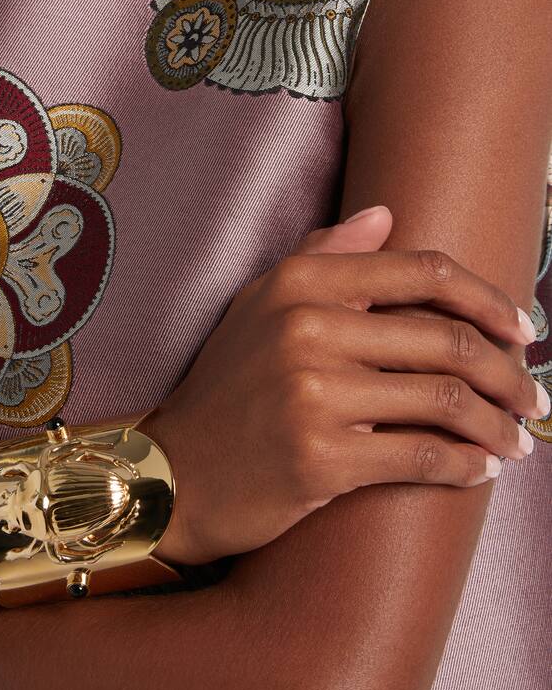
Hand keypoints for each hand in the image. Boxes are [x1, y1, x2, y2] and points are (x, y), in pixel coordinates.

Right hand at [139, 205, 546, 565]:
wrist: (173, 473)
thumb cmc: (224, 393)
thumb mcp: (257, 308)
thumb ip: (321, 256)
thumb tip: (386, 216)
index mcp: (299, 283)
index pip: (423, 272)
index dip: (490, 300)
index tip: (523, 329)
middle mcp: (307, 329)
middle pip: (448, 340)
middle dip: (509, 374)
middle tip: (534, 397)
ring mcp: (313, 395)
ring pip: (446, 401)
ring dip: (499, 425)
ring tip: (518, 441)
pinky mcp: (321, 459)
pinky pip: (422, 457)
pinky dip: (466, 466)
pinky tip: (482, 470)